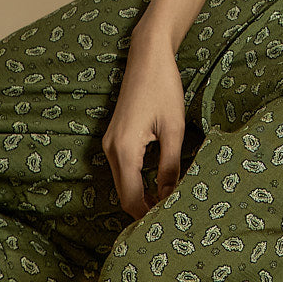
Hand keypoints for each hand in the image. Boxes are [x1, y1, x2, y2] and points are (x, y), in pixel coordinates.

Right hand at [101, 31, 187, 221]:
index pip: (132, 198)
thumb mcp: (173, 129)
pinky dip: (137, 181)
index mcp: (124, 149)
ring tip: (167, 204)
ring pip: (123, 183)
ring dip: (141, 195)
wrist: (147, 57)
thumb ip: (170, 165)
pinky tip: (157, 183)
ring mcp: (109, 143)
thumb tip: (171, 195)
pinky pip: (123, 169)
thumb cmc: (163, 88)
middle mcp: (110, 149)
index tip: (168, 224)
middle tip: (170, 219)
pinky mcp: (114, 138)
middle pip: (124, 194)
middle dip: (144, 209)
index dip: (148, 215)